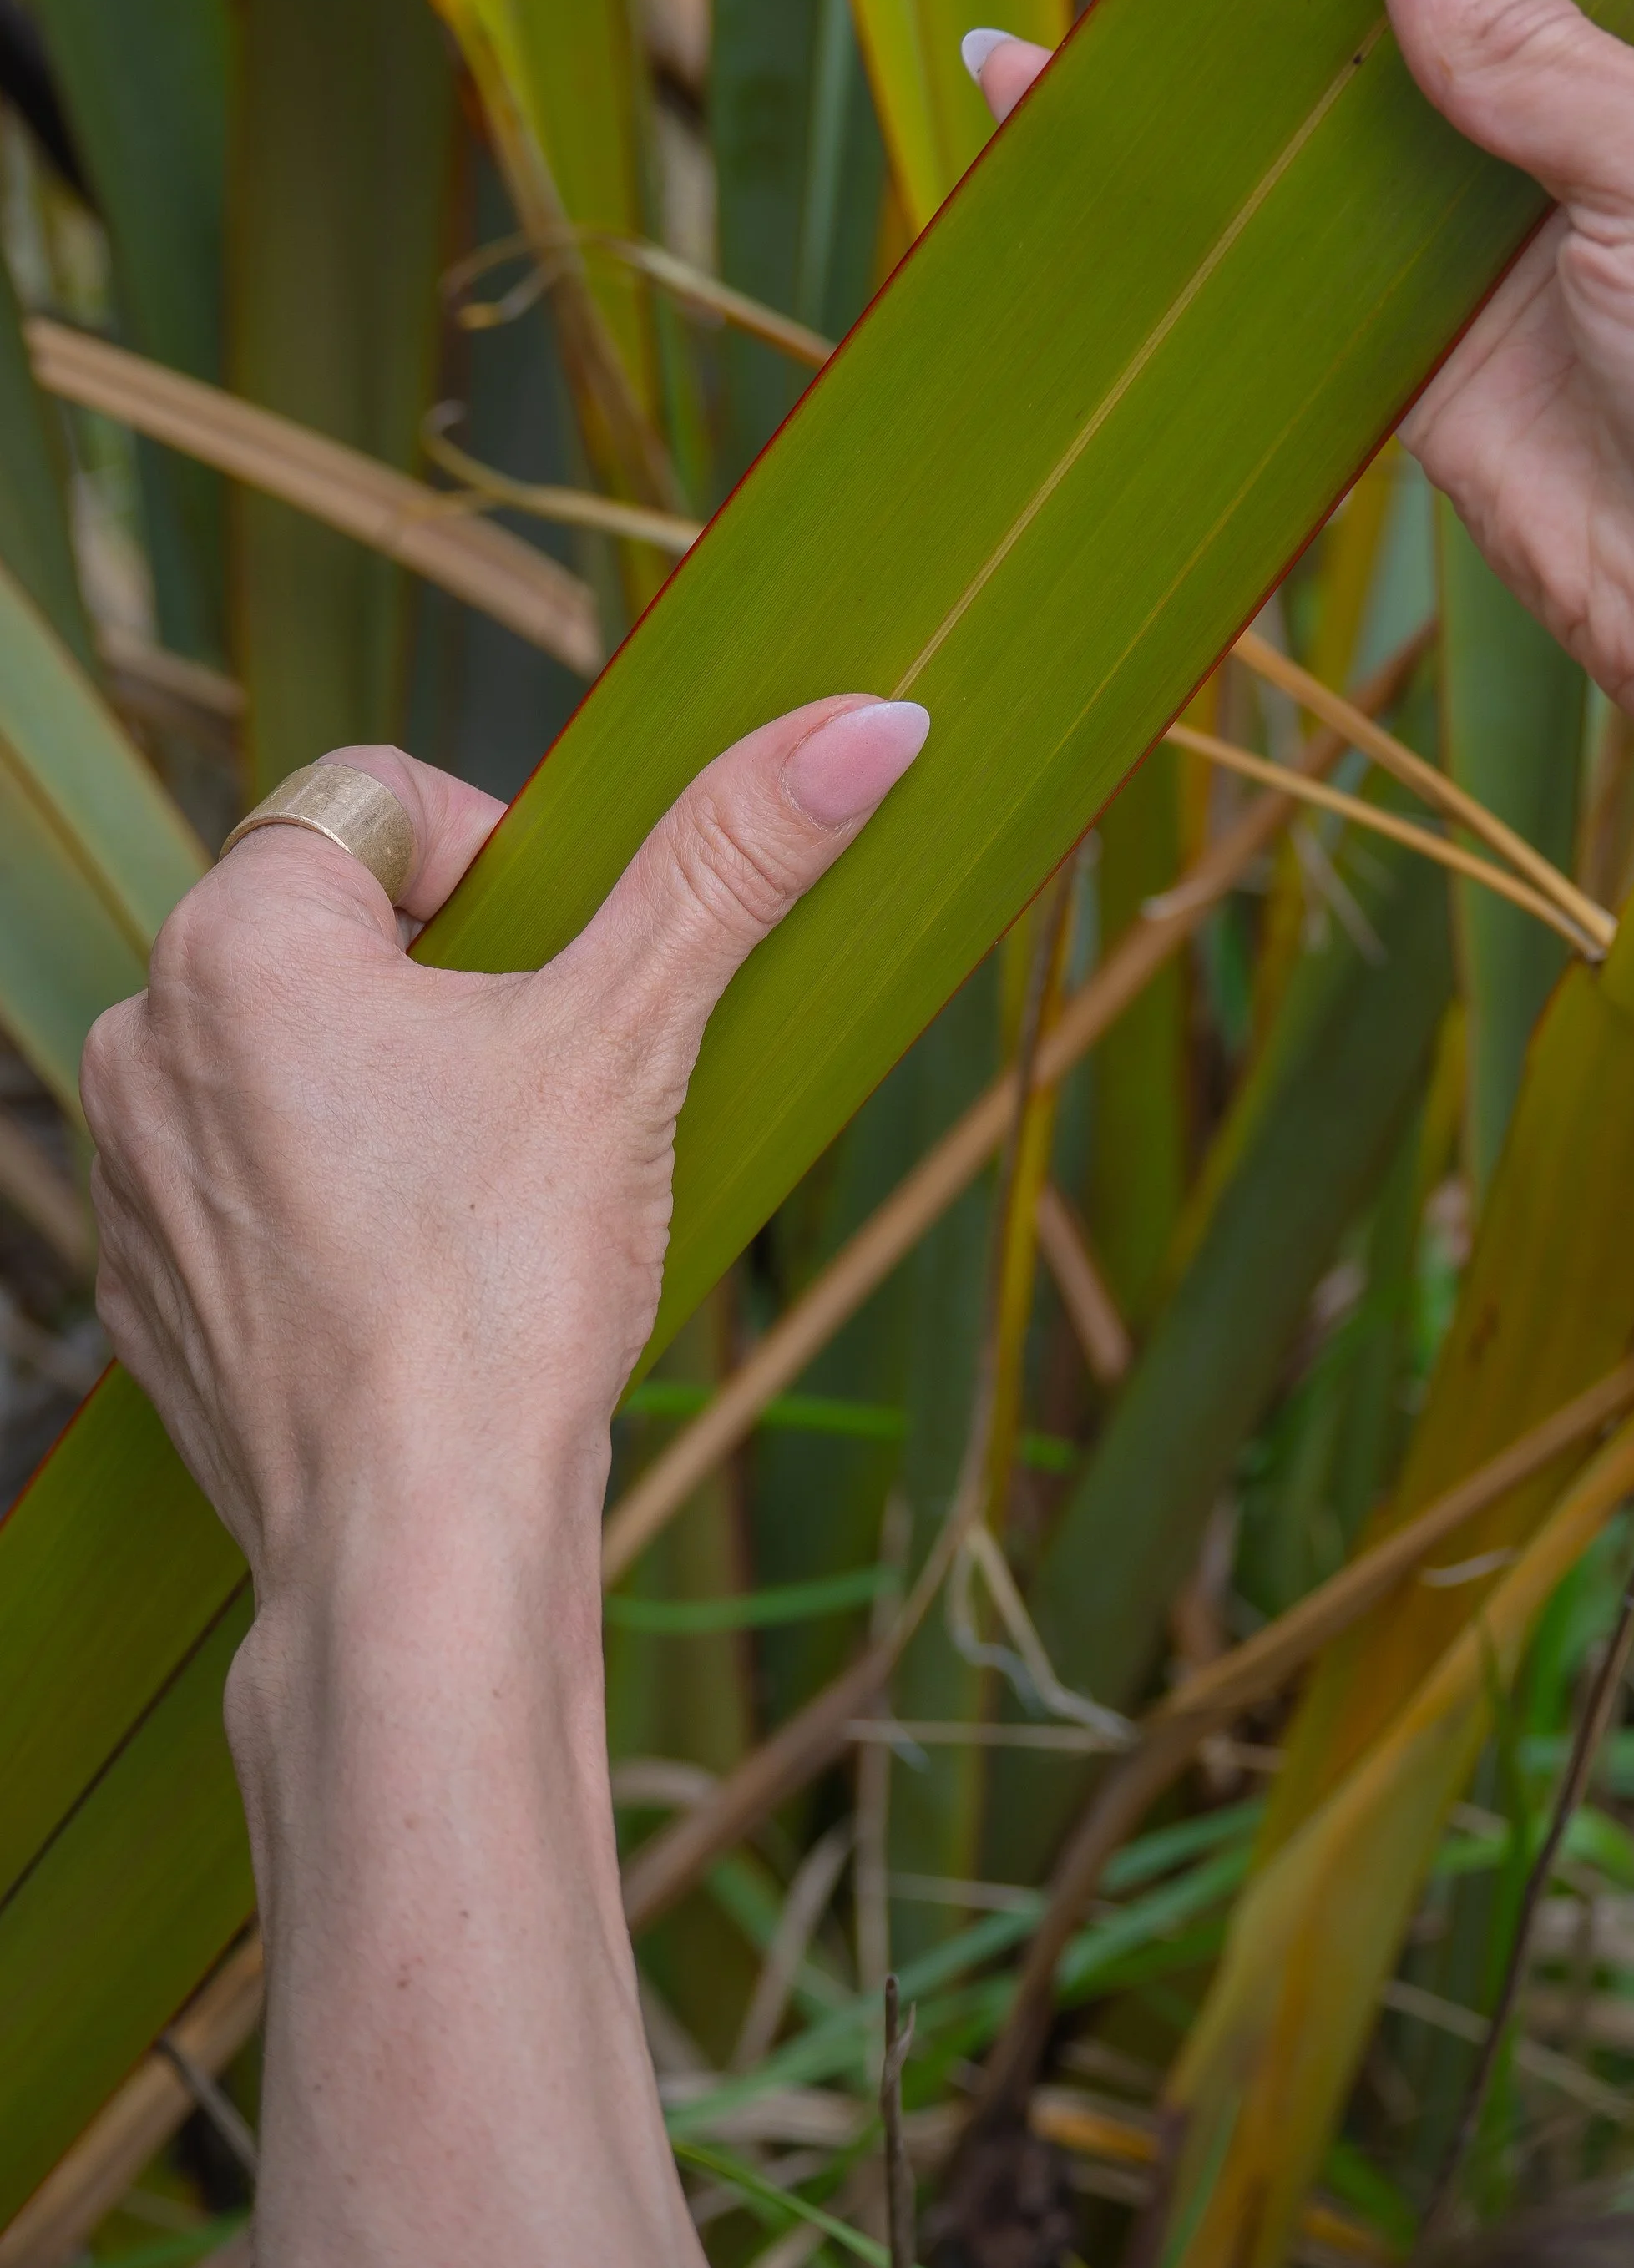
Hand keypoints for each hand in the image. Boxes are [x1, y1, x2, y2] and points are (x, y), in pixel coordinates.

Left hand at [79, 694, 928, 1589]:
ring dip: (389, 1087)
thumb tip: (868, 719)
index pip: (376, 797)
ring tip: (485, 1194)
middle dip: (448, 980)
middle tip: (542, 1091)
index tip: (559, 972)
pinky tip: (420, 1277)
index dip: (494, 856)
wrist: (415, 1548)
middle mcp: (144, 1038)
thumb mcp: (633, 1036)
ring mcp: (130, 1176)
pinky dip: (333, 1201)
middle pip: (333, 927)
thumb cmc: (507, 1285)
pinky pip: (251, 1182)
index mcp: (237, 940)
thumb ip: (732, 858)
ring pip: (290, 1057)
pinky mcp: (148, 1292)